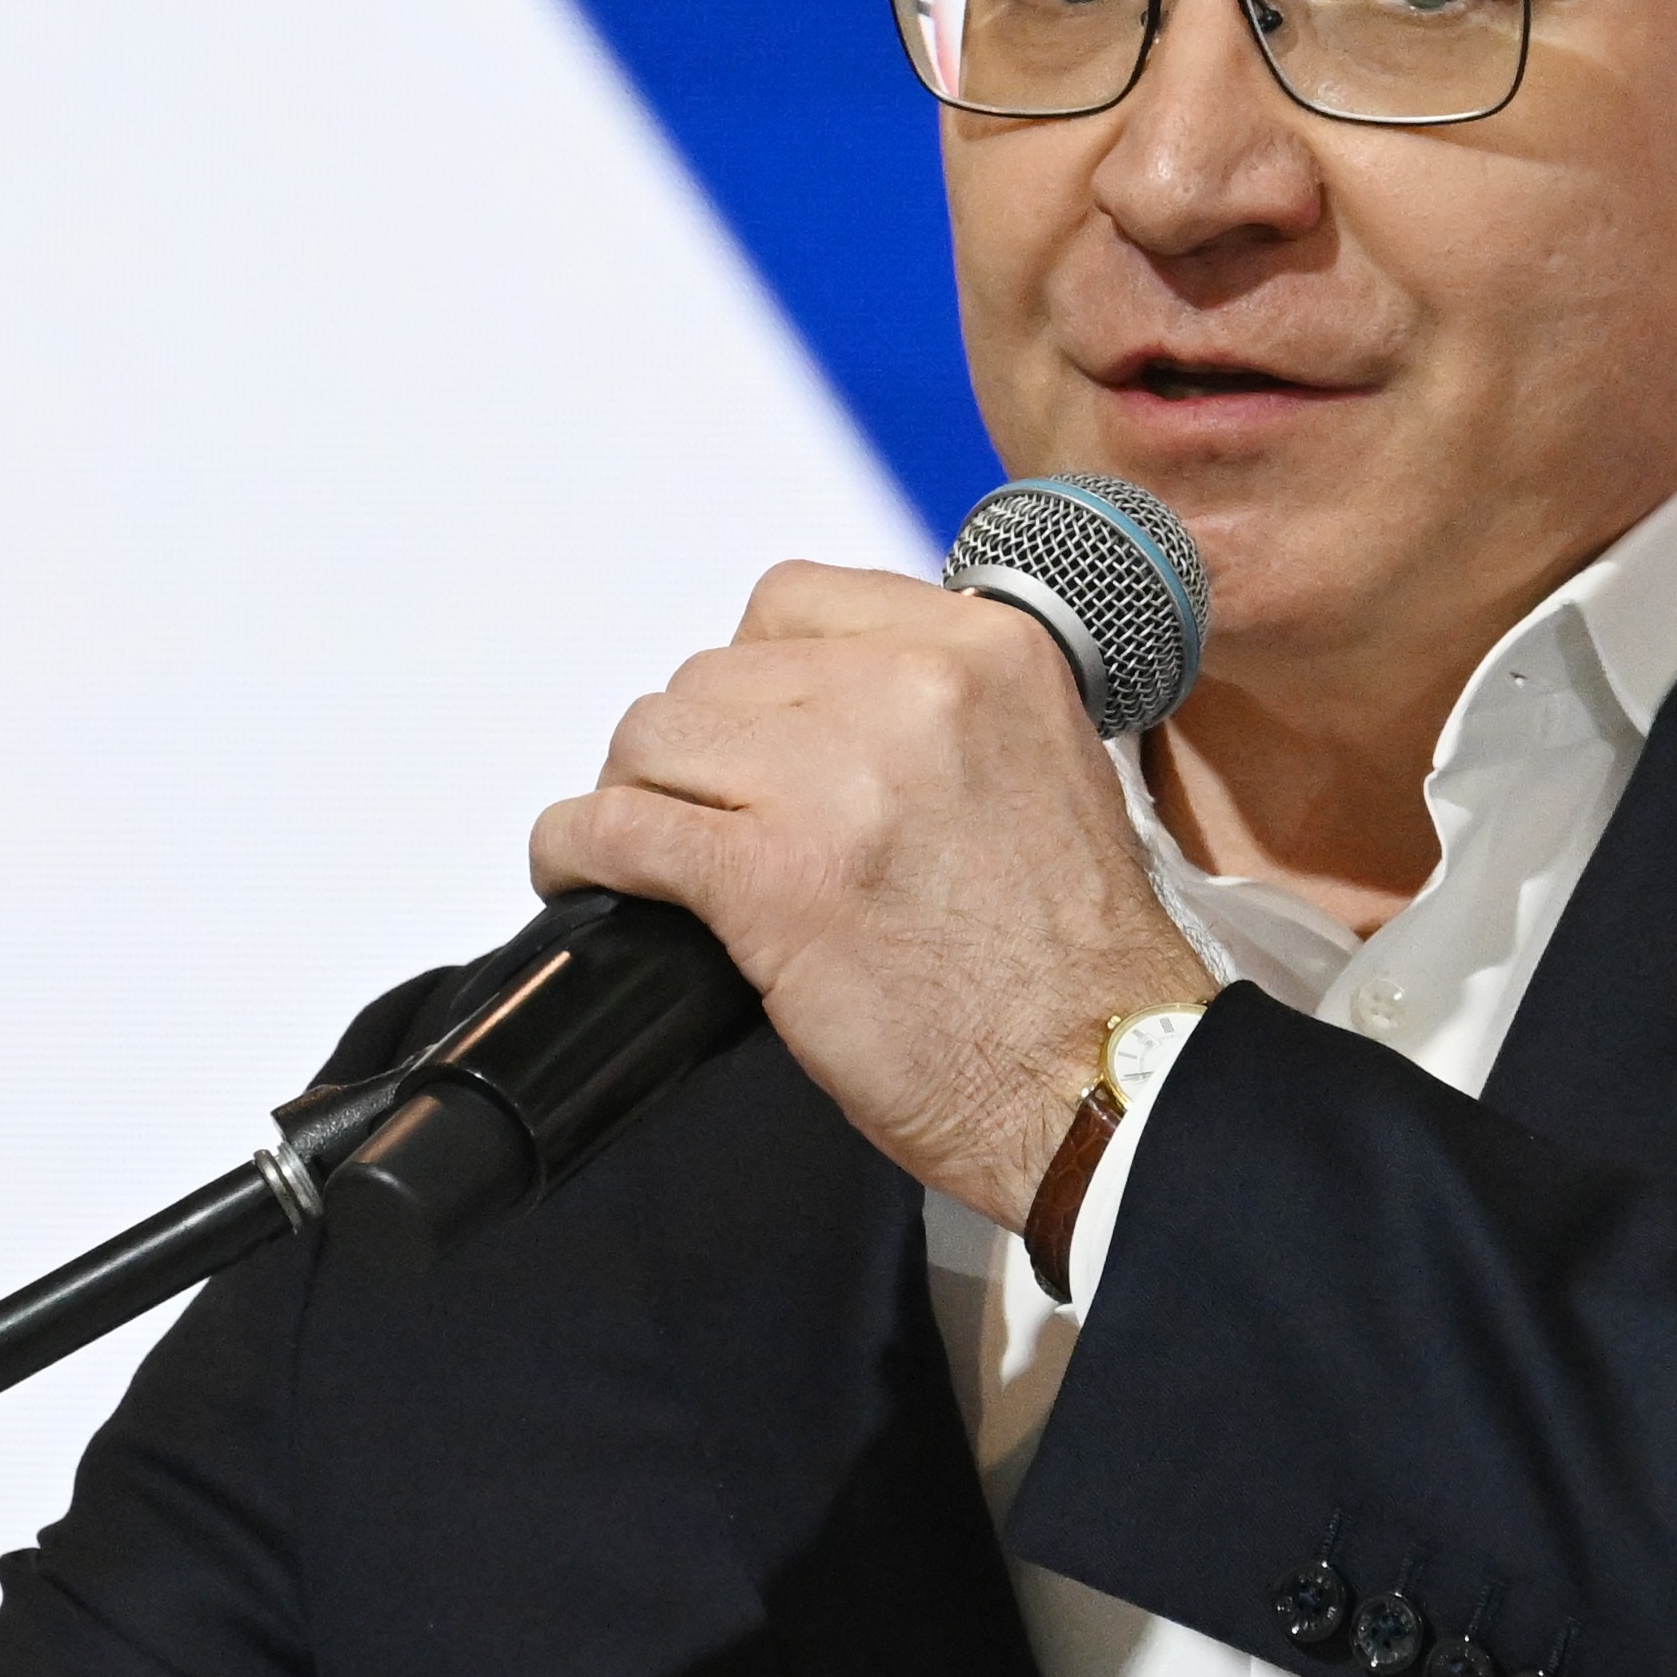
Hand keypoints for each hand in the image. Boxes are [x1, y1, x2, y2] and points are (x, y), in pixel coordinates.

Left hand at [530, 564, 1210, 1225]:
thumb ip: (933, 705)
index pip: (794, 601)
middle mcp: (912, 690)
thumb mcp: (1037, 759)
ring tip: (647, 849)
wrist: (1101, 1075)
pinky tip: (582, 875)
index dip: (750, 676)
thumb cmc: (1072, 955)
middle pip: (714, 673)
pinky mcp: (770, 879)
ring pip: (652, 738)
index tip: (749, 736)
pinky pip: (616, 827)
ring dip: (636, 795)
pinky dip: (576, 850)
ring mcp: (835, 781)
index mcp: (986, 649)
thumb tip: (803, 705)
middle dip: (695, 749)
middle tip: (704, 816)